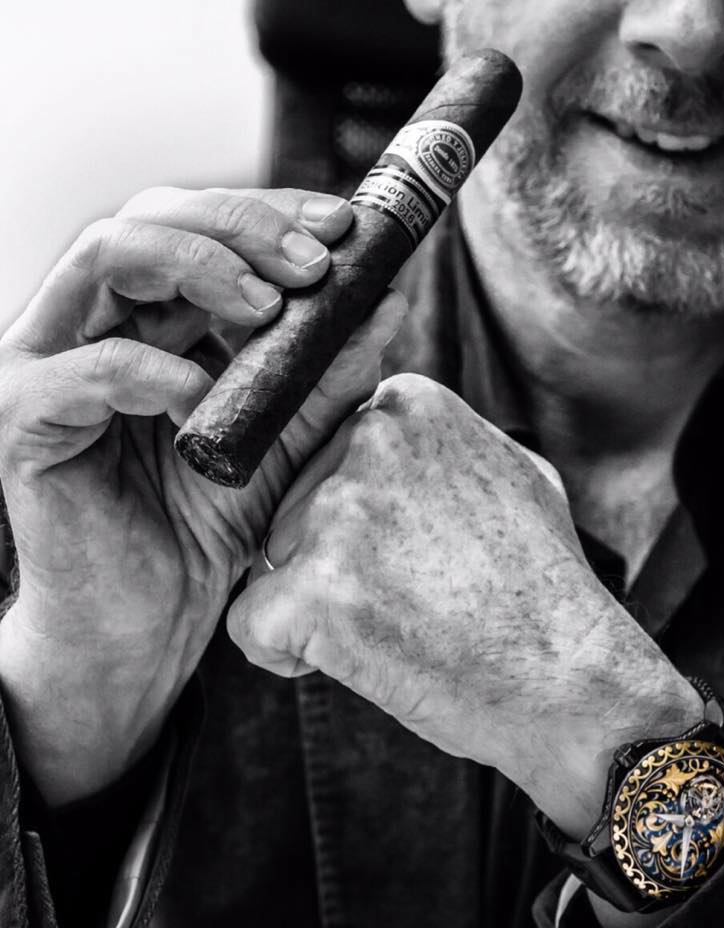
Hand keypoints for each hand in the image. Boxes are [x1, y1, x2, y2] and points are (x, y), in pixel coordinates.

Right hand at [0, 187, 405, 802]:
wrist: (149, 620)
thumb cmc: (208, 525)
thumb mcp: (288, 437)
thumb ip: (329, 373)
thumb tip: (389, 302)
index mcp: (154, 318)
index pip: (203, 228)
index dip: (273, 213)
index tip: (343, 228)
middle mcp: (97, 323)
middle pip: (153, 217)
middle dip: (243, 228)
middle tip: (314, 264)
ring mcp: (53, 362)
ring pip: (106, 255)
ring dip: (199, 266)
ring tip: (269, 308)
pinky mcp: (25, 418)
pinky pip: (87, 369)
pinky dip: (156, 372)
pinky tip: (203, 399)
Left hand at [228, 373, 702, 836]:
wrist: (573, 679)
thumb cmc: (548, 586)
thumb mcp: (513, 474)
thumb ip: (443, 445)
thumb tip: (397, 435)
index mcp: (410, 407)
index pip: (334, 453)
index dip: (359, 513)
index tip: (405, 550)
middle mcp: (368, 442)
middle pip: (296, 504)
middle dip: (331, 556)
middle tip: (404, 597)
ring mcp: (339, 515)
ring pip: (274, 558)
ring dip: (315, 600)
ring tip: (392, 629)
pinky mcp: (312, 592)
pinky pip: (251, 620)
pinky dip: (285, 650)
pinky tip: (345, 660)